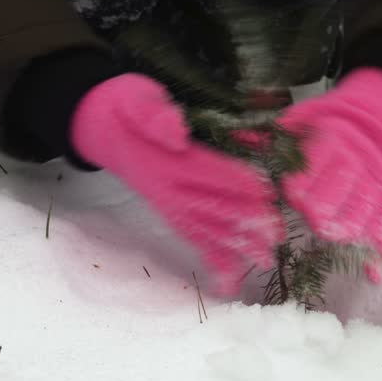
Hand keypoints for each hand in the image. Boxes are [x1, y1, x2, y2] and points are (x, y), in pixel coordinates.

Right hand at [69, 73, 284, 294]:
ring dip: (236, 246)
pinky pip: (192, 239)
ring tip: (265, 261)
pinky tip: (231, 282)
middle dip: (246, 222)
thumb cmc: (127, 106)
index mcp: (165, 158)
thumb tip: (176, 133)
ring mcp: (168, 204)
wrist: (104, 127)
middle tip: (277, 234)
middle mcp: (167, 188)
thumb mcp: (137, 98)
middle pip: (211, 207)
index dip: (239, 181)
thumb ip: (154, 114)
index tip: (269, 191)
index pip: (207, 172)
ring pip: (205, 229)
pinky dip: (212, 260)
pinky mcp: (170, 212)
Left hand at [277, 67, 381, 281]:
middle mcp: (358, 164)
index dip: (305, 181)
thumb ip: (274, 133)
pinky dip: (380, 253)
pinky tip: (371, 273)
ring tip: (333, 237)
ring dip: (350, 227)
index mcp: (333, 141)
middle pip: (343, 188)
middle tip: (314, 220)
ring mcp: (378, 185)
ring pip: (366, 210)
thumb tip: (236, 135)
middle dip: (327, 206)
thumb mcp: (303, 117)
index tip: (292, 194)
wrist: (380, 121)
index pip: (319, 164)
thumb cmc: (331, 124)